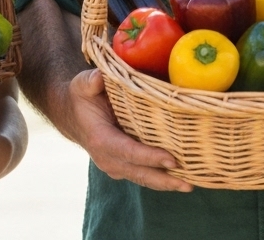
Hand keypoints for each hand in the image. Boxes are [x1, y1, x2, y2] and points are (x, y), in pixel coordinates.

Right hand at [68, 69, 190, 191]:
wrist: (73, 115)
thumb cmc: (82, 97)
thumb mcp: (82, 85)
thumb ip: (91, 82)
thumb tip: (100, 78)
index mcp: (101, 139)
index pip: (129, 151)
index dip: (150, 157)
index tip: (172, 160)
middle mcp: (108, 158)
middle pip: (140, 173)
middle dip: (165, 179)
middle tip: (188, 184)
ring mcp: (115, 166)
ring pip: (143, 178)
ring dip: (166, 184)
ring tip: (189, 186)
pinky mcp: (123, 167)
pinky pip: (144, 175)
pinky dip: (162, 179)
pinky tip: (182, 180)